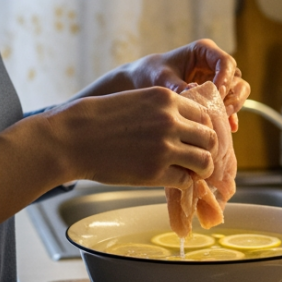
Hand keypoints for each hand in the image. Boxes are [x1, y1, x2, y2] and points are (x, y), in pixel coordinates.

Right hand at [43, 87, 217, 188]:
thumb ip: (163, 111)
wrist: (72, 138)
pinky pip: (185, 180)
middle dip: (206, 150)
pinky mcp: (155, 171)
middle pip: (210, 138)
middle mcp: (170, 120)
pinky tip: (171, 180)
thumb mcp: (136, 100)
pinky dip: (182, 183)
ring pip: (204, 161)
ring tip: (190, 173)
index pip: (204, 115)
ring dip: (200, 169)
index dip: (203, 129)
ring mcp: (164, 146)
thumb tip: (186, 128)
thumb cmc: (98, 119)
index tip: (196, 139)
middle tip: (197, 158)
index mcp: (166, 99)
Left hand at [127, 39, 251, 128]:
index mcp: (204, 51)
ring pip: (239, 92)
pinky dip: (231, 116)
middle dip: (232, 95)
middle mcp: (215, 65)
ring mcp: (218, 81)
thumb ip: (176, 85)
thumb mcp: (161, 77)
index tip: (217, 92)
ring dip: (234, 105)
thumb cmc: (151, 73)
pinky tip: (229, 128)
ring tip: (220, 119)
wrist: (144, 82)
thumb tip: (192, 93)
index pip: (226, 62)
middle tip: (221, 109)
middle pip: (237, 78)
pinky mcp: (216, 97)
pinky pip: (231, 106)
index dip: (225, 77)